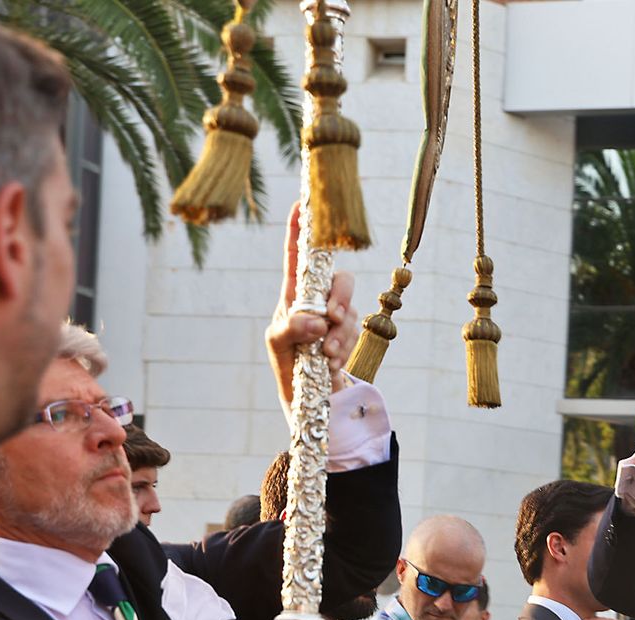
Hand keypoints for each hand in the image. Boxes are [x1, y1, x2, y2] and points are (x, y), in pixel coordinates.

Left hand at [266, 203, 358, 409]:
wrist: (309, 398)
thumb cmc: (287, 366)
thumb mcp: (277, 347)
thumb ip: (290, 329)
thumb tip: (316, 319)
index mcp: (293, 295)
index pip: (297, 257)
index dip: (300, 231)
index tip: (302, 205)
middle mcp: (318, 300)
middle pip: (339, 278)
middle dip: (341, 296)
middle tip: (332, 318)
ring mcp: (336, 317)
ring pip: (351, 308)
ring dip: (340, 333)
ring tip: (324, 355)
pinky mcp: (349, 334)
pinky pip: (356, 331)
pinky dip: (344, 347)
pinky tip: (330, 362)